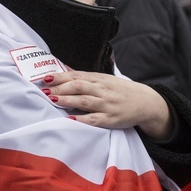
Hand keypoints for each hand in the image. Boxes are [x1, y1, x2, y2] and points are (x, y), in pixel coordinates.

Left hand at [43, 71, 171, 139]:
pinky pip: (94, 119)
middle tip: (45, 89)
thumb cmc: (120, 91)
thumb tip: (64, 72)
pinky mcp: (110, 119)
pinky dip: (82, 118)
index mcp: (99, 79)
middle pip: (79, 86)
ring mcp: (107, 105)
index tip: (45, 78)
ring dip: (68, 100)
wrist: (146, 103)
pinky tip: (70, 118)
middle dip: (61, 87)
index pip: (77, 76)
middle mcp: (102, 90)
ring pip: (85, 100)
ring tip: (53, 99)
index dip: (60, 76)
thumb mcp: (105, 80)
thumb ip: (86, 78)